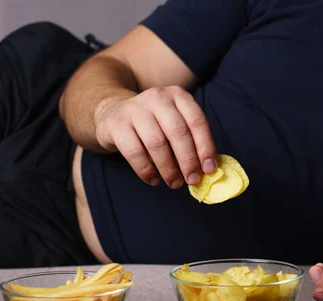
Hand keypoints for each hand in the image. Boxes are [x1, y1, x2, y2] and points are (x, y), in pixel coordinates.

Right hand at [95, 86, 217, 187]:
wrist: (113, 112)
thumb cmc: (154, 124)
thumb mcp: (175, 123)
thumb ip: (192, 141)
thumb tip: (209, 169)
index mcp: (178, 95)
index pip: (197, 121)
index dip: (205, 147)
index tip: (209, 169)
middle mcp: (157, 97)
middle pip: (178, 132)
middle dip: (188, 161)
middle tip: (192, 180)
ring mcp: (135, 108)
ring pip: (157, 143)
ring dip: (168, 169)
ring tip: (174, 183)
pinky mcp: (116, 124)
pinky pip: (135, 152)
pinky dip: (146, 171)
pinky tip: (153, 180)